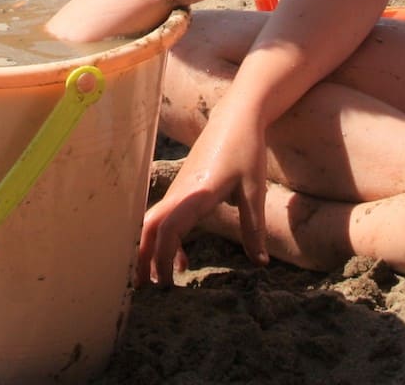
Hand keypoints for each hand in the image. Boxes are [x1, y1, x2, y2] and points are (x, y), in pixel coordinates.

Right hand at [139, 105, 270, 285]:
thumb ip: (255, 229)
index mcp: (197, 193)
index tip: (168, 281)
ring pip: (155, 222)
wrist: (236, 117)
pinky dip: (168, 241)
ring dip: (153, 250)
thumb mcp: (254, 190)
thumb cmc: (246, 150)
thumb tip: (260, 263)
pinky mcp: (183, 187)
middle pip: (149, 226)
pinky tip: (184, 260)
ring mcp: (179, 188)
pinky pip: (167, 217)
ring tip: (159, 280)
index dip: (163, 256)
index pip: (169, 228)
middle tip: (145, 287)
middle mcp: (181, 191)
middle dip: (143, 256)